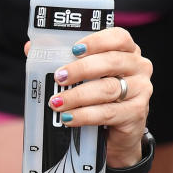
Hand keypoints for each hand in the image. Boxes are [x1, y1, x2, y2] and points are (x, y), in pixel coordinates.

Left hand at [27, 27, 152, 166]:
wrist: (115, 135)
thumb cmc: (97, 98)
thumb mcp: (82, 78)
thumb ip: (61, 60)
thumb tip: (30, 48)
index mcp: (127, 51)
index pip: (118, 37)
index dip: (96, 41)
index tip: (74, 50)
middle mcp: (139, 67)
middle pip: (111, 62)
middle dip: (81, 69)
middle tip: (58, 77)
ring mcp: (141, 90)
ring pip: (108, 89)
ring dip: (77, 96)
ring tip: (56, 102)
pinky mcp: (136, 113)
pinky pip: (108, 112)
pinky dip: (84, 115)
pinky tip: (68, 117)